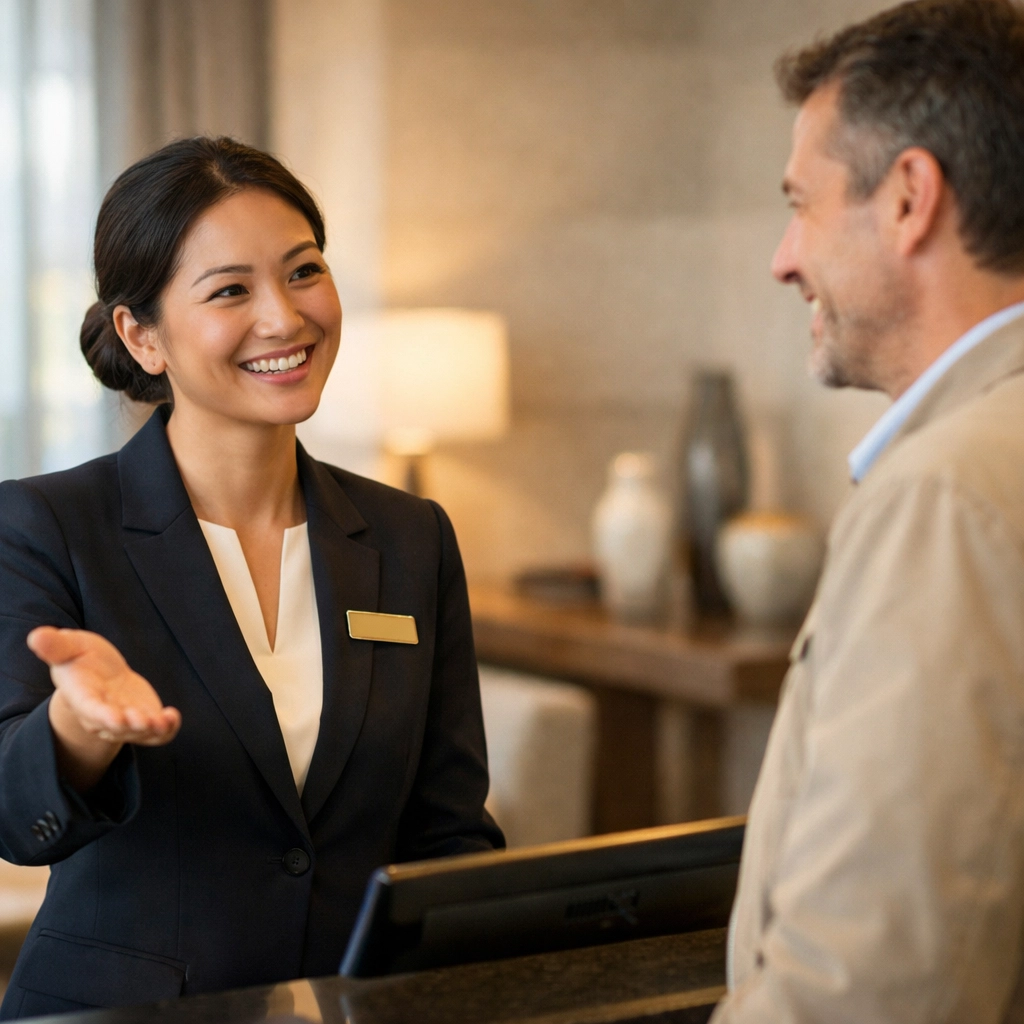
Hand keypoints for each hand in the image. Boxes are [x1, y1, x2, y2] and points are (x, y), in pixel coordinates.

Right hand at [28, 627, 180, 790]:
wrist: (99, 674)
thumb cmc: (81, 659)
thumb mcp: (70, 646)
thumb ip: (56, 645)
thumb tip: (36, 636)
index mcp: (82, 698)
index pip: (91, 710)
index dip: (103, 716)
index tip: (115, 718)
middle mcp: (102, 716)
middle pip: (115, 728)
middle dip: (129, 725)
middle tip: (143, 719)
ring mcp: (125, 721)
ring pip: (138, 734)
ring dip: (151, 729)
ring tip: (164, 720)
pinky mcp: (144, 720)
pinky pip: (156, 734)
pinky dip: (166, 730)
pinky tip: (173, 716)